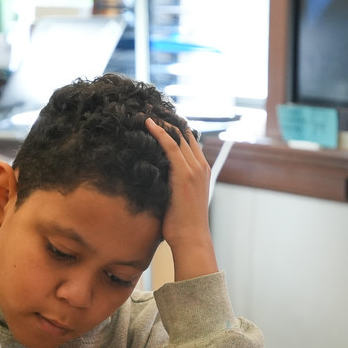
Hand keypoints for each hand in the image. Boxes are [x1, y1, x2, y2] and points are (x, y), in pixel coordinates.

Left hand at [145, 118, 218, 280]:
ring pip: (178, 136)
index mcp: (201, 172)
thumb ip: (171, 188)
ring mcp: (194, 169)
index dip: (175, 129)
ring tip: (146, 111)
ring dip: (162, 122)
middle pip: (185, 134)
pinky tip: (148, 124)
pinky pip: (170, 146)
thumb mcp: (178, 202)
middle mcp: (200, 167)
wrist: (191, 238)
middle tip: (152, 109)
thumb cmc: (182, 226)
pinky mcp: (184, 174)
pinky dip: (159, 132)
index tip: (160, 119)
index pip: (189, 143)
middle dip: (169, 120)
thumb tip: (154, 184)